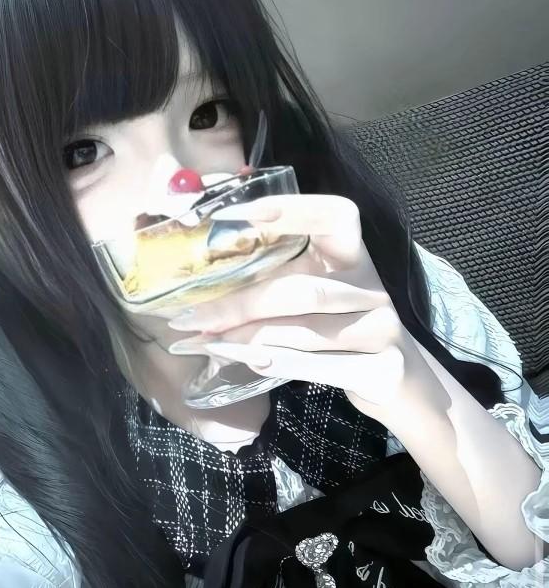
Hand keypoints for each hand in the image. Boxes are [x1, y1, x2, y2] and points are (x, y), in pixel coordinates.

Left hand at [167, 194, 435, 422]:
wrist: (397, 377)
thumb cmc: (340, 323)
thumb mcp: (316, 288)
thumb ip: (274, 276)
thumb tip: (200, 274)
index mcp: (354, 255)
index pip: (334, 216)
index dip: (290, 210)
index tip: (236, 216)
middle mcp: (372, 288)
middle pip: (304, 290)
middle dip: (242, 303)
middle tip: (191, 315)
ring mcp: (382, 329)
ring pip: (307, 332)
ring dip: (248, 336)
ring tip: (205, 341)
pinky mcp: (382, 370)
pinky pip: (318, 367)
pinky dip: (278, 364)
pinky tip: (247, 361)